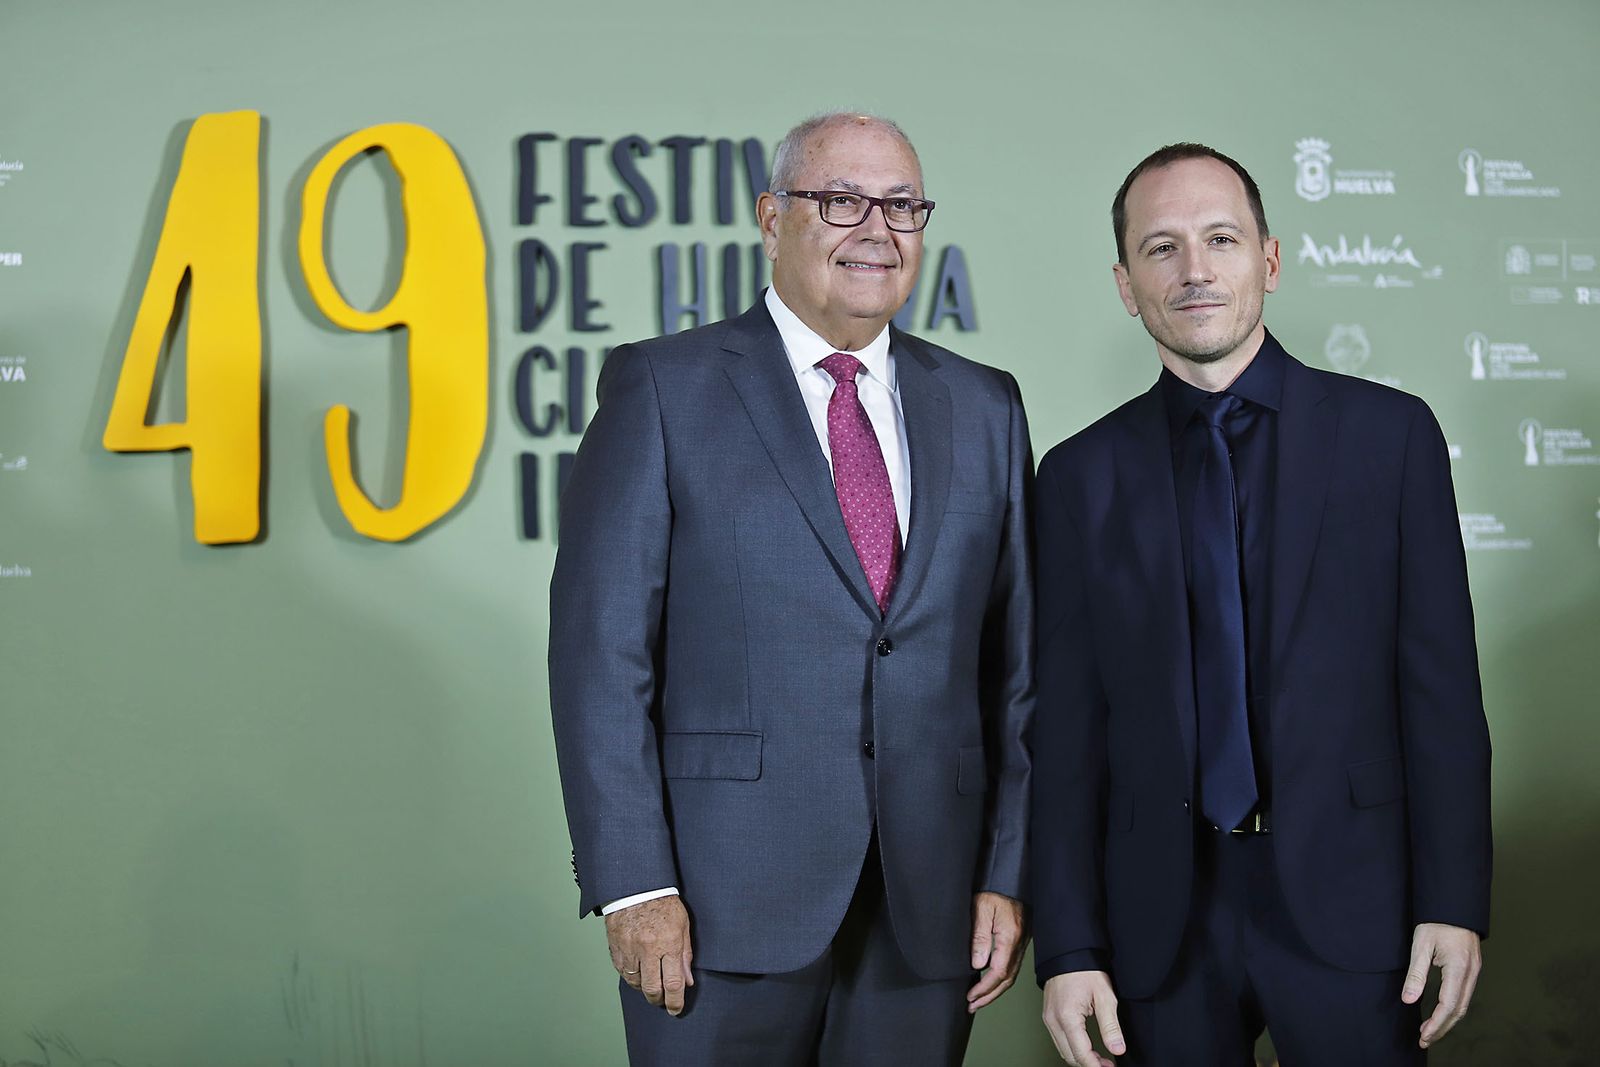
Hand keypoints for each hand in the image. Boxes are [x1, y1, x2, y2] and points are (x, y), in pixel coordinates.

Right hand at [606, 895, 693, 1015]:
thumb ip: (685, 954)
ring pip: (635, 983)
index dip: (675, 1002)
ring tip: (651, 982)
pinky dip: (630, 976)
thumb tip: (688, 980)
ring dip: (644, 988)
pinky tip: (638, 972)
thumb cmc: (663, 902)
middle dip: (658, 1000)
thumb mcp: (683, 925)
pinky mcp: (615, 946)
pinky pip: (622, 971)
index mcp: (668, 942)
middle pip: (652, 989)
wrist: (636, 886)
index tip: (675, 1009)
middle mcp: (647, 948)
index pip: (673, 983)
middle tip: (662, 1001)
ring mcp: (629, 948)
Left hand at [967, 891, 1026, 1011]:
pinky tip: (989, 981)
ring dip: (995, 990)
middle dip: (990, 996)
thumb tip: (977, 965)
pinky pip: (1012, 966)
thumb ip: (979, 937)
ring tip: (978, 1000)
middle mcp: (1019, 943)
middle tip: (972, 1005)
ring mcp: (1021, 943)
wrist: (1010, 878)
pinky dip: (1000, 979)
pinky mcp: (1019, 940)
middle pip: (1007, 979)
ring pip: (1011, 975)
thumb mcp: (981, 909)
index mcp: (1010, 937)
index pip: (999, 972)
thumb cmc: (994, 890)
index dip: (984, 988)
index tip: (971, 996)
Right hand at [1042, 970, 1124, 1065]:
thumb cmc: (1085, 970)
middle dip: (1089, 1064)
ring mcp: (1048, 1018)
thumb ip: (1111, 1026)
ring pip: (1063, 1050)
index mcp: (1067, 1017)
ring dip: (1080, 1058)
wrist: (1068, 953)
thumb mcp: (1104, 997)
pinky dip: (1072, 1048)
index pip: (1081, 1053)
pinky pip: (1059, 1040)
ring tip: (1099, 1059)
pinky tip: (1085, 1046)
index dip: (1096, 1066)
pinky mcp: (1048, 1015)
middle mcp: (1053, 1020)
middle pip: (1070, 1056)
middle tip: (1108, 1065)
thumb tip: (1117, 1048)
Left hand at [1401, 922, 1481, 1048]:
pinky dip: (1453, 1009)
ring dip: (1448, 1020)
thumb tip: (1408, 1000)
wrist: (1453, 904)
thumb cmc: (1436, 921)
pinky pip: (1464, 995)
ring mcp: (1474, 971)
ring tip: (1430, 1031)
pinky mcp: (1472, 968)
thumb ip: (1416, 974)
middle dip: (1442, 1028)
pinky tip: (1440, 1013)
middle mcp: (1471, 973)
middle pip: (1459, 1010)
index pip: (1448, 1006)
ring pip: (1463, 1005)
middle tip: (1425, 1040)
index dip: (1436, 1024)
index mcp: (1459, 968)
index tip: (1423, 1036)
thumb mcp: (1421, 945)